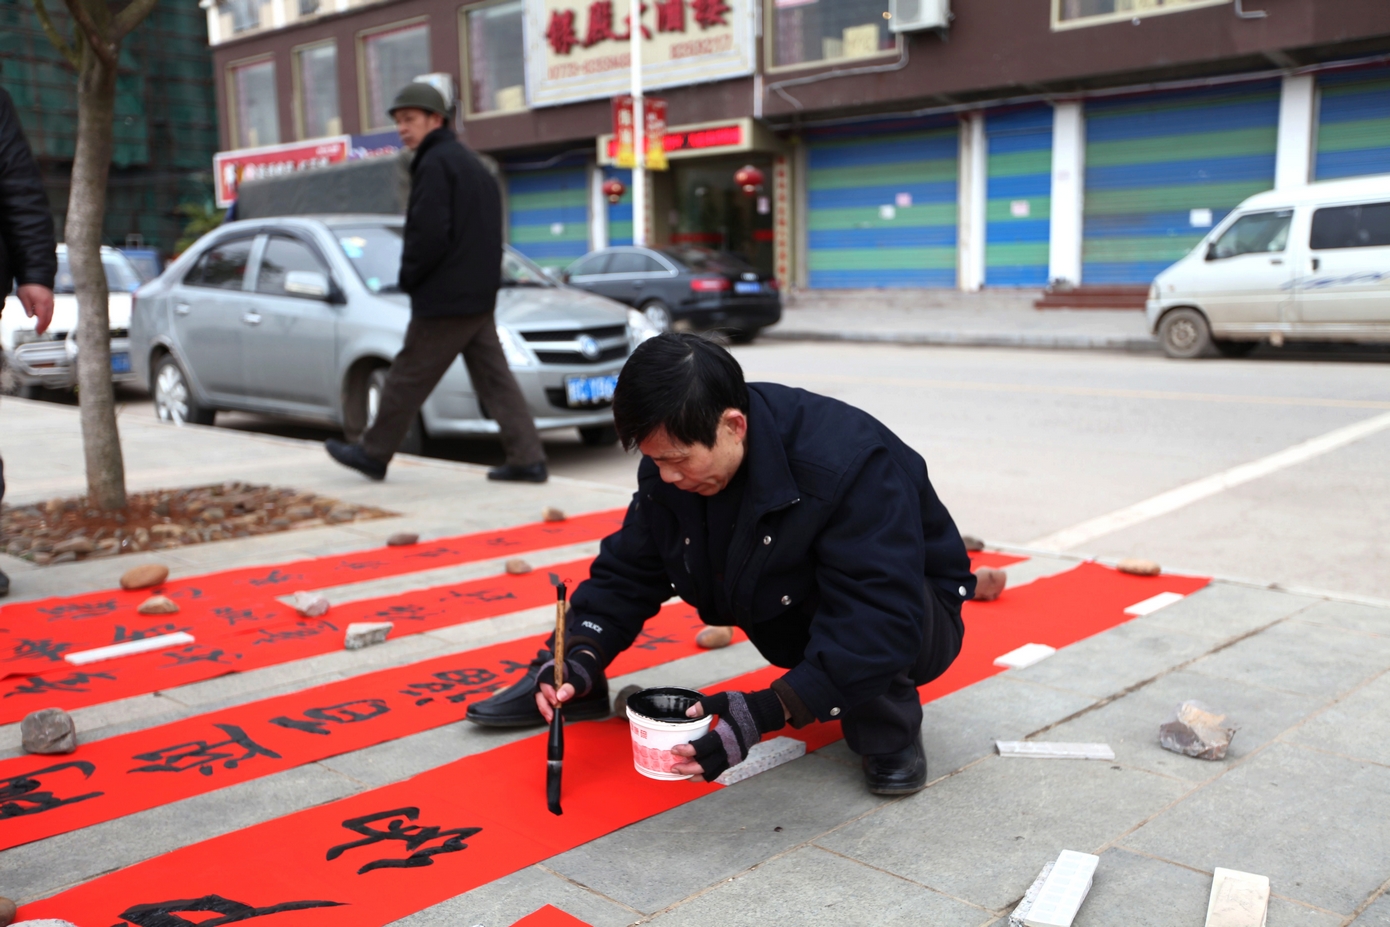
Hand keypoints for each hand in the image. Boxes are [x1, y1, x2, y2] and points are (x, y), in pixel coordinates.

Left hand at [17, 285, 53, 334]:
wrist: (36, 275)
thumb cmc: (29, 285)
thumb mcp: (23, 296)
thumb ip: (27, 307)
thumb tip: (31, 316)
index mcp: (41, 303)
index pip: (42, 318)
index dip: (40, 326)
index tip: (38, 332)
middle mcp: (48, 303)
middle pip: (49, 318)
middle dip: (45, 326)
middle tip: (40, 332)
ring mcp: (51, 301)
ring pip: (51, 315)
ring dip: (47, 322)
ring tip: (43, 327)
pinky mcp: (51, 299)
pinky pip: (52, 310)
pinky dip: (49, 316)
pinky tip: (45, 318)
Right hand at [532, 646, 600, 722]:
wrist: (581, 675)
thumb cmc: (579, 674)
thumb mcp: (579, 680)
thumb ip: (570, 687)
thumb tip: (560, 696)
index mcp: (551, 670)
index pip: (545, 681)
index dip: (548, 692)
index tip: (556, 702)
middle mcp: (545, 679)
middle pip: (540, 692)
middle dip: (544, 706)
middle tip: (551, 716)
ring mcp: (545, 688)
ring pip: (541, 700)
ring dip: (546, 711)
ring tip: (552, 719)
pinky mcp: (548, 696)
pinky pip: (545, 704)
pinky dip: (549, 711)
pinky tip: (554, 718)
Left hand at [671, 689, 786, 781]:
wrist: (761, 715)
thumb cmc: (742, 706)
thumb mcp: (724, 699)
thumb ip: (706, 705)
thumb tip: (688, 713)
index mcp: (726, 735)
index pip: (705, 746)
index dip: (689, 750)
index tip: (675, 749)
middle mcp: (730, 750)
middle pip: (707, 765)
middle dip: (688, 768)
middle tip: (673, 767)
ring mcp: (733, 757)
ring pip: (712, 772)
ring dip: (695, 775)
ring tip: (680, 774)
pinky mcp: (734, 760)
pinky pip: (718, 771)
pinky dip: (705, 775)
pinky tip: (693, 774)